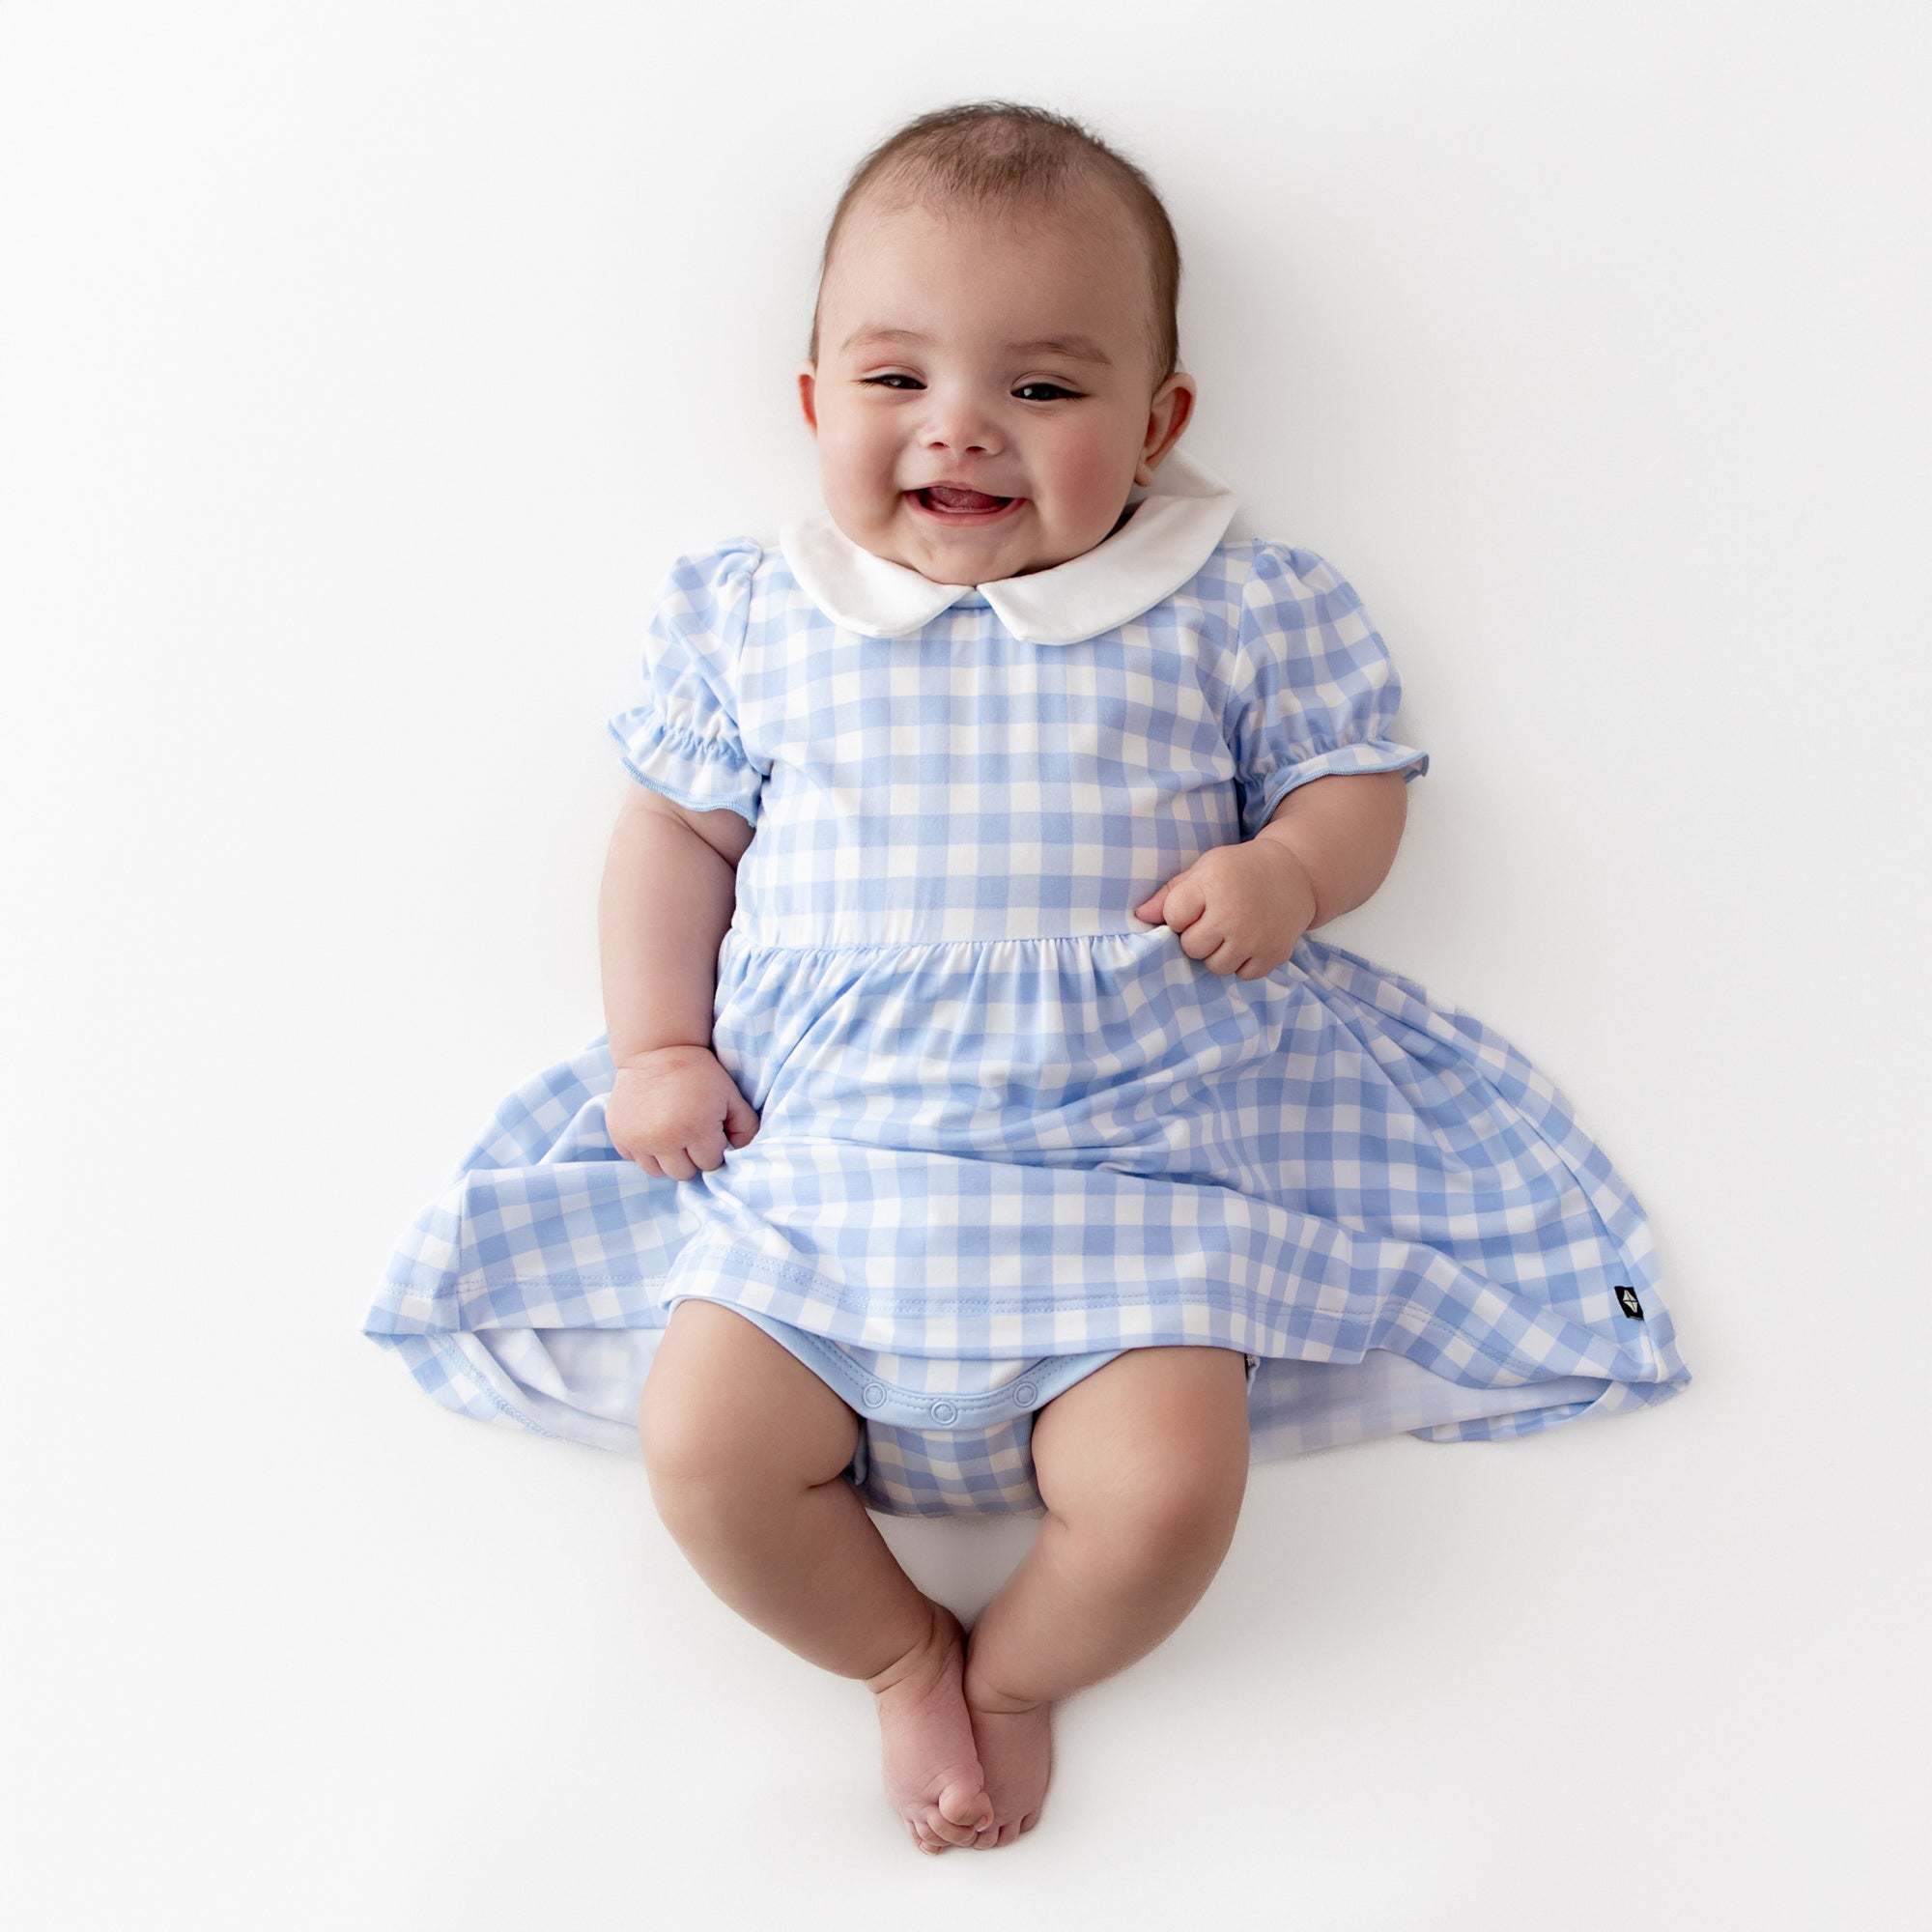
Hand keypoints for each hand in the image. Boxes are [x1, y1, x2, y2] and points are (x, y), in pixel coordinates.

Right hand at [606, 1043, 759, 1179]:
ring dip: (668, 1158)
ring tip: (672, 1132)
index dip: (714, 1148)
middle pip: (684, 1173)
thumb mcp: (730, 1095)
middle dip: (692, 1158)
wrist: (657, 1049)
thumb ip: (745, 1126)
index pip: (710, 1163)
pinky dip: (646, 1150)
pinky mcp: (620, 1135)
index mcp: (696, 1128)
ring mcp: (639, 1139)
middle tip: (691, 1132)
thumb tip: (741, 1153)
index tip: (710, 1130)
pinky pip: (636, 1159)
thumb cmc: (699, 1072)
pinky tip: (653, 1128)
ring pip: (658, 1172)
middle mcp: (665, 1138)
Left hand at [1133, 839, 1317, 979]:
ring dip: (1218, 953)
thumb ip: (1170, 893)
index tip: (1194, 905)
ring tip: (1230, 932)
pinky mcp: (1274, 954)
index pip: (1173, 918)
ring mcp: (1255, 937)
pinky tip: (1249, 941)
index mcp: (1212, 886)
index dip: (1179, 915)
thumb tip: (1139, 917)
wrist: (1294, 873)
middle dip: (1197, 937)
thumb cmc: (1238, 870)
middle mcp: (1233, 914)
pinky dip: (1243, 962)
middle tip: (1214, 920)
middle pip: (1192, 947)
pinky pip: (1243, 974)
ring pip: (1216, 966)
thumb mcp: (1203, 869)